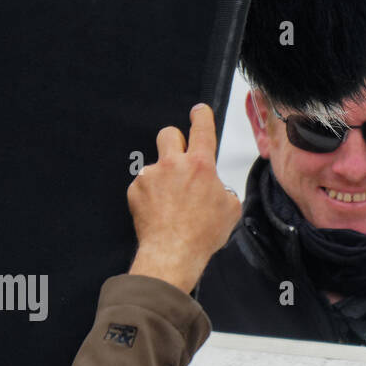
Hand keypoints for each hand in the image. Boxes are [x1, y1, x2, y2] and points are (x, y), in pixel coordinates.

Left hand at [127, 103, 239, 293]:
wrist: (173, 253)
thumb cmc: (202, 235)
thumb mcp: (230, 211)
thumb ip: (224, 192)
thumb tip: (218, 191)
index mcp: (201, 166)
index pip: (201, 127)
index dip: (201, 115)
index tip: (198, 112)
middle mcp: (174, 164)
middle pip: (169, 133)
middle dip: (174, 141)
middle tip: (180, 161)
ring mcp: (151, 175)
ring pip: (156, 163)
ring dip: (163, 176)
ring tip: (171, 202)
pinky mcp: (135, 189)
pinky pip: (143, 185)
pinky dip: (150, 196)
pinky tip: (159, 213)